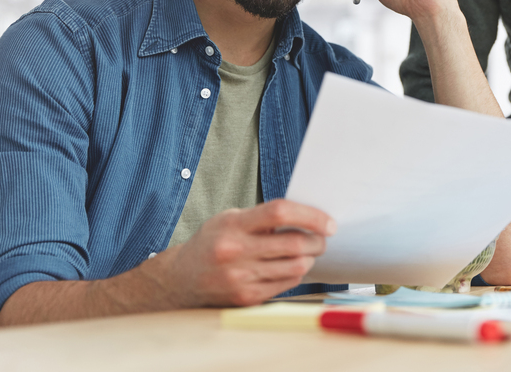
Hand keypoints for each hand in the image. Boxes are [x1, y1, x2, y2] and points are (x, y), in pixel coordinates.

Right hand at [157, 199, 335, 307]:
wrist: (182, 278)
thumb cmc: (214, 241)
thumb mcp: (231, 218)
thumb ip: (264, 216)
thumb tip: (308, 216)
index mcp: (233, 225)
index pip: (280, 212)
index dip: (310, 215)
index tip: (328, 222)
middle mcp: (235, 251)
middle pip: (294, 244)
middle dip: (317, 240)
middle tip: (323, 237)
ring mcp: (240, 277)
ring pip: (295, 267)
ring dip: (309, 258)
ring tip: (307, 251)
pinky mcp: (246, 298)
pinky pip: (287, 284)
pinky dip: (296, 273)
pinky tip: (291, 266)